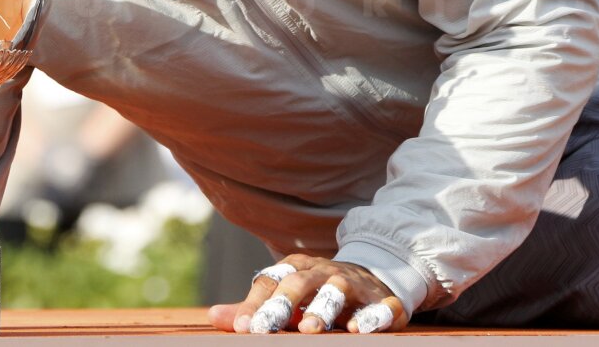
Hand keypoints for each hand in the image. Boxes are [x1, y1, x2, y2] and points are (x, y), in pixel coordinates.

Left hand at [207, 254, 409, 333]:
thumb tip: (213, 315)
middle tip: (266, 326)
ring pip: (338, 290)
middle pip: (300, 282)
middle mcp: (324, 272)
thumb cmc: (318, 290)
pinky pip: (381, 307)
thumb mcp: (287, 295)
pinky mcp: (384, 300)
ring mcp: (355, 284)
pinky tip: (359, 328)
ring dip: (324, 308)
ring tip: (311, 329)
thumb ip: (254, 307)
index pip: (271, 281)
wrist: (373, 275)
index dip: (255, 304)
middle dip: (283, 303)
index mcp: (297, 269)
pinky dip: (372, 316)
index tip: (243, 328)